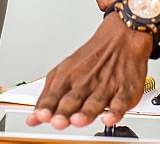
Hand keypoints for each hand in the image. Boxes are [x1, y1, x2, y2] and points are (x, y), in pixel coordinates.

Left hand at [27, 14, 153, 128]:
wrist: (121, 36)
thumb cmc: (92, 57)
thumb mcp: (64, 70)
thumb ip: (48, 96)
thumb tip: (34, 118)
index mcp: (68, 78)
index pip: (54, 96)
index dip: (47, 107)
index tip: (40, 117)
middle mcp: (85, 83)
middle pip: (73, 101)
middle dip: (64, 112)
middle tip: (57, 122)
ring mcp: (105, 86)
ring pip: (94, 103)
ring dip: (86, 113)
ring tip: (78, 120)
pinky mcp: (125, 90)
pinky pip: (121, 102)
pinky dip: (115, 111)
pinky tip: (110, 118)